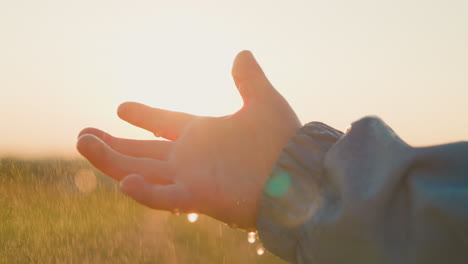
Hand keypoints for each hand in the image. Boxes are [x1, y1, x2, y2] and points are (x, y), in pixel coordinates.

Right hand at [77, 51, 300, 228]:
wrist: (301, 175)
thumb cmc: (284, 141)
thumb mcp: (263, 101)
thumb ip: (248, 79)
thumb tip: (242, 53)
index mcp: (202, 134)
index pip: (165, 123)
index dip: (144, 116)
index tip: (121, 107)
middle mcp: (191, 158)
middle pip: (142, 151)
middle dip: (112, 144)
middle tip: (83, 134)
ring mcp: (191, 178)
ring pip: (141, 171)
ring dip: (111, 161)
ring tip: (84, 143)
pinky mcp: (198, 197)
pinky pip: (164, 197)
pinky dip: (144, 193)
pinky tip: (124, 182)